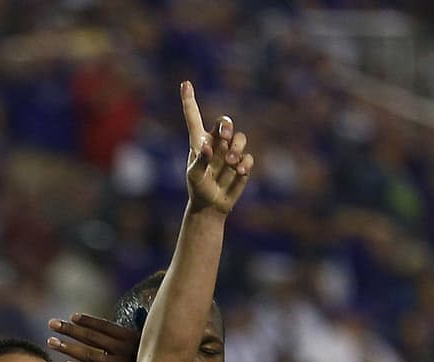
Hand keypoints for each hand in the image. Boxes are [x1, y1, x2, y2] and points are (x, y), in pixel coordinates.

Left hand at [48, 314, 138, 361]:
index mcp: (130, 337)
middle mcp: (124, 350)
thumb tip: (109, 324)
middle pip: (91, 338)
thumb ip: (126, 335)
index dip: (87, 321)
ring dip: (68, 348)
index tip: (72, 317)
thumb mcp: (145, 342)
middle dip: (70, 330)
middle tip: (52, 324)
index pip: (104, 326)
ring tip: (52, 341)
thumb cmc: (151, 361)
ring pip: (89, 355)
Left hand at [181, 81, 252, 214]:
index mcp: (199, 141)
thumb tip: (209, 148)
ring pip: (240, 139)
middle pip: (226, 123)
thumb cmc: (198, 189)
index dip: (189, 101)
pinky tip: (238, 172)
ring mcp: (230, 153)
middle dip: (227, 126)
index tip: (185, 84)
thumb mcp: (194, 177)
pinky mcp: (242, 165)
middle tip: (225, 136)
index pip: (194, 117)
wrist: (210, 206)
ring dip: (237, 148)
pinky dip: (244, 163)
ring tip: (230, 162)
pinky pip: (248, 158)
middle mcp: (216, 143)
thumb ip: (199, 162)